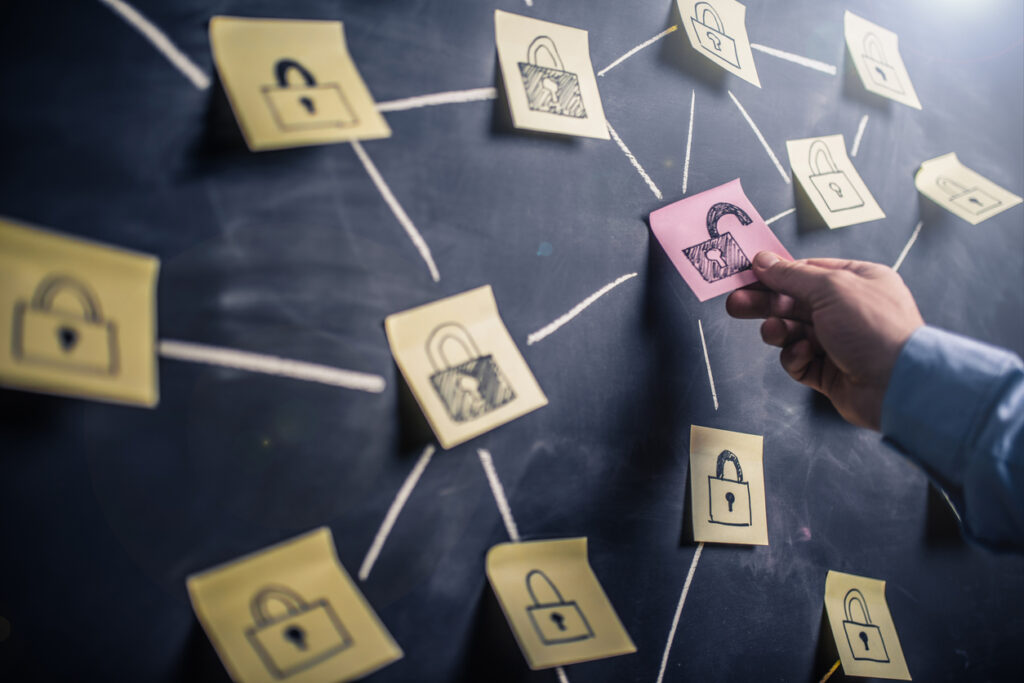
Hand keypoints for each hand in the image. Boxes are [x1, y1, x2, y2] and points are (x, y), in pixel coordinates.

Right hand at [726, 252, 923, 429]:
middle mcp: (849, 311)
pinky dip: (795, 357)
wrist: (897, 385)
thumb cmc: (876, 329)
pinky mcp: (830, 372)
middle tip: (735, 303)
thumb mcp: (830, 288)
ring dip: (779, 330)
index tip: (747, 275)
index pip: (807, 272)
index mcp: (857, 281)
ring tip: (773, 332)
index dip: (776, 274)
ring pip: (793, 332)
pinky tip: (802, 354)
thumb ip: (791, 275)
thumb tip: (763, 260)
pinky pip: (800, 361)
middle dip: (765, 303)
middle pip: (795, 302)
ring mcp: (839, 343)